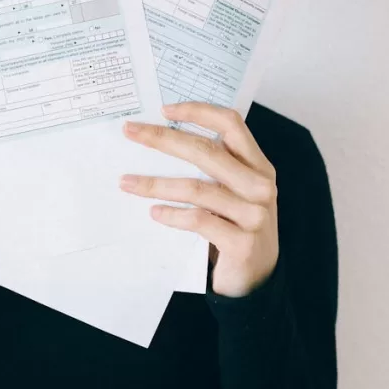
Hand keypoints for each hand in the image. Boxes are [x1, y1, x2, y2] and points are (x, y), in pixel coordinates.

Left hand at [120, 103, 278, 297]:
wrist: (257, 280)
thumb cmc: (237, 228)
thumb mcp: (234, 193)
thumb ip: (216, 169)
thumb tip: (163, 139)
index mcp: (258, 166)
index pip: (231, 124)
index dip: (198, 111)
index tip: (164, 109)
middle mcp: (260, 185)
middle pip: (206, 151)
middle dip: (162, 139)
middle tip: (130, 132)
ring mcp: (254, 214)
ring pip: (196, 188)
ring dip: (155, 184)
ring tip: (127, 182)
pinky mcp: (241, 242)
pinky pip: (198, 220)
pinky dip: (171, 215)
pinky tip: (153, 213)